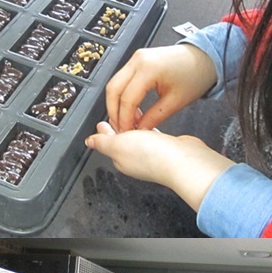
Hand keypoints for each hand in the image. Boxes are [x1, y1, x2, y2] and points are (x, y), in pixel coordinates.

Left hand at [84, 123, 232, 211]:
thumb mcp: (117, 145)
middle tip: (117, 112)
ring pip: (138, 138)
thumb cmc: (151, 156)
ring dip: (133, 125)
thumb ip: (102, 142)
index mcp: (121, 160)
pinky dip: (148, 128)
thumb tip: (89, 142)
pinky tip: (150, 121)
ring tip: (132, 112)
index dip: (106, 130)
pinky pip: (153, 136)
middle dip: (119, 126)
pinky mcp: (165, 148)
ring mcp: (151, 155)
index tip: (105, 118)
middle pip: (123, 141)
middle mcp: (135, 160)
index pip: (109, 143)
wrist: (182, 160)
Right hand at [105, 44, 216, 132]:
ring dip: (116, 104)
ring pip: (114, 84)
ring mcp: (136, 58)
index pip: (127, 98)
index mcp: (148, 68)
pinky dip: (122, 95)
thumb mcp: (175, 102)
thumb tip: (139, 129)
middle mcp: (138, 60)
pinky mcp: (137, 60)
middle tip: (120, 128)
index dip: (124, 119)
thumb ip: (154, 117)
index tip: (126, 132)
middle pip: (113, 89)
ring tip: (126, 121)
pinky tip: (130, 109)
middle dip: (114, 112)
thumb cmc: (195, 75)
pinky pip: (122, 79)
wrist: (204, 58)